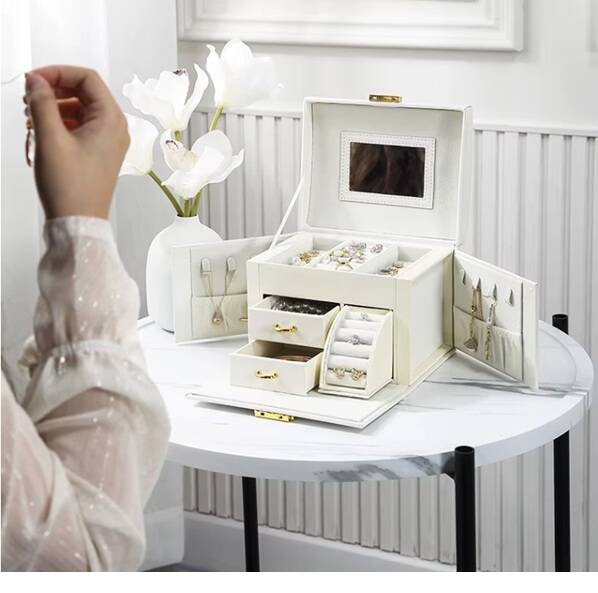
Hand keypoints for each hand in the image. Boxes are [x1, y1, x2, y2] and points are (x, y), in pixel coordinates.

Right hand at [25, 66, 128, 219]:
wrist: (78, 223)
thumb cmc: (70, 188)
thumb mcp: (50, 138)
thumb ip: (42, 102)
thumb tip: (36, 81)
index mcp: (112, 121)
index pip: (87, 78)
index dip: (57, 73)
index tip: (32, 80)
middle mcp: (115, 129)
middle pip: (84, 93)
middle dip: (53, 91)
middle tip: (27, 98)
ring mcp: (108, 143)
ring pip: (79, 111)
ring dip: (52, 108)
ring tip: (30, 118)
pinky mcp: (98, 154)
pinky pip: (78, 128)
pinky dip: (58, 125)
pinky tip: (39, 133)